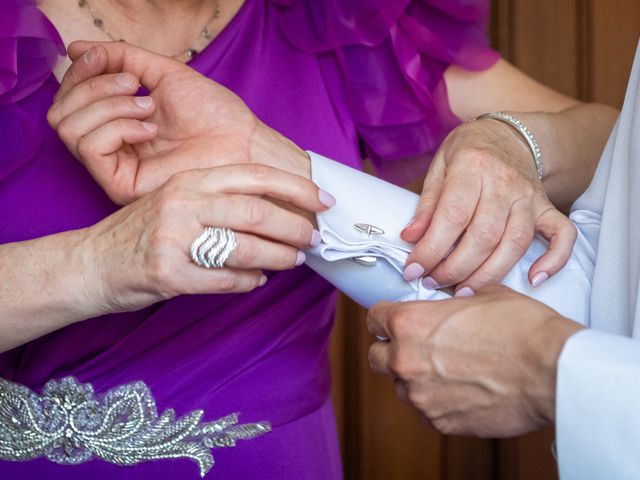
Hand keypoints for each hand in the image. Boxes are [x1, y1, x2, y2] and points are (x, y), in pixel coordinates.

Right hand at [47, 41, 309, 204]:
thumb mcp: (163, 74)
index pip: (70, 98)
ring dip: (107, 104)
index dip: (80, 71)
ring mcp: (114, 167)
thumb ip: (121, 58)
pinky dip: (116, 126)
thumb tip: (75, 49)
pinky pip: (90, 146)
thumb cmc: (213, 113)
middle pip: (60, 113)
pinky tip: (149, 127)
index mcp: (117, 122)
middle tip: (134, 84)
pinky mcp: (121, 185)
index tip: (105, 57)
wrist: (243, 143)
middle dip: (91, 86)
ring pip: (68, 128)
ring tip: (148, 106)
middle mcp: (111, 146)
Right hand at [79, 164, 327, 313]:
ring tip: (294, 260)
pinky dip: (249, 282)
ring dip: (279, 257)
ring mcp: (173, 239)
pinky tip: (257, 281)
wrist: (91, 262)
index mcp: (188, 180)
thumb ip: (218, 199)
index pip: (253, 176)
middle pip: (255, 212)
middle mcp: (182, 203)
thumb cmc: (141, 232)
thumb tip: (276, 209)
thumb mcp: (176, 200)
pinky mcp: (168, 274)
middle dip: (294, 226)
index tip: (323, 199)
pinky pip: (225, 280)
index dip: (295, 186)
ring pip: (245, 247)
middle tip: (313, 238)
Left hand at [367, 285, 582, 437]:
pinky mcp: (440, 422)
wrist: (552, 370)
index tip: (391, 321)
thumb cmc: (523, 330)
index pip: (374, 319)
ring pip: (401, 387)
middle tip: (415, 346)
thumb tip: (448, 301)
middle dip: (391, 350)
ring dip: (415, 378)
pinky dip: (436, 402)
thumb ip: (451, 301)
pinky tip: (460, 390)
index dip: (384, 318)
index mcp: (410, 323)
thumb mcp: (482, 295)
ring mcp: (422, 395)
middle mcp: (407, 360)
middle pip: (377, 356)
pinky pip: (426, 411)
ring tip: (446, 370)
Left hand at [401, 118, 576, 293]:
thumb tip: (411, 237)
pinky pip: (562, 235)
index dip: (431, 249)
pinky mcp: (546, 208)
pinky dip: (554, 260)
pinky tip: (535, 279)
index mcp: (472, 167)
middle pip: (483, 236)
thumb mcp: (439, 166)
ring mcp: (529, 197)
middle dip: (455, 268)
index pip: (452, 216)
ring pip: (515, 243)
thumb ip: (426, 204)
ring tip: (464, 291)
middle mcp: (505, 183)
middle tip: (434, 282)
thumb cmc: (469, 151)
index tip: (414, 268)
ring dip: (489, 274)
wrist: (508, 134)